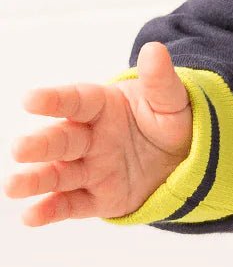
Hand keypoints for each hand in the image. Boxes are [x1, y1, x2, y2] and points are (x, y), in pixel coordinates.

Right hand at [5, 41, 192, 224]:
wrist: (183, 156)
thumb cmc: (168, 121)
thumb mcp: (172, 99)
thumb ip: (160, 81)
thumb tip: (154, 50)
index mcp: (103, 107)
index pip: (77, 101)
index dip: (55, 100)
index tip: (29, 99)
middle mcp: (90, 138)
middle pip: (62, 140)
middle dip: (40, 145)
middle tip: (18, 148)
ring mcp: (91, 169)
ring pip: (59, 175)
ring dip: (36, 180)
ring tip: (12, 185)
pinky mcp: (98, 198)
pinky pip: (72, 205)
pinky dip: (51, 211)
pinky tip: (31, 216)